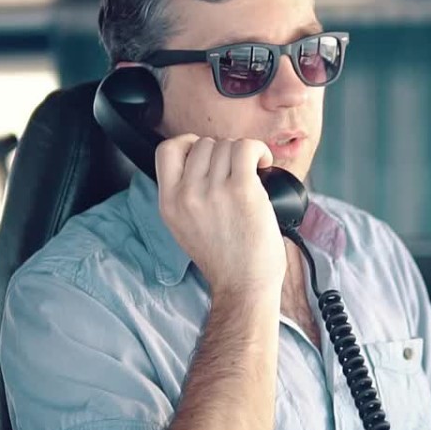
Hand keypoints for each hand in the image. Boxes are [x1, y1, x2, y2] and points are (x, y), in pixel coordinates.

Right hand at [154, 134, 286, 299]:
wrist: (244, 285)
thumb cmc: (225, 260)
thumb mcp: (184, 227)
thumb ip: (184, 196)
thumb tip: (201, 163)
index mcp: (169, 203)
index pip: (166, 150)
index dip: (188, 144)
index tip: (206, 156)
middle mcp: (187, 195)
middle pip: (203, 144)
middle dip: (222, 153)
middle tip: (236, 172)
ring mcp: (213, 191)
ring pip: (226, 145)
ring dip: (243, 153)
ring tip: (252, 171)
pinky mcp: (242, 190)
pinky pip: (247, 149)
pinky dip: (259, 151)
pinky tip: (264, 163)